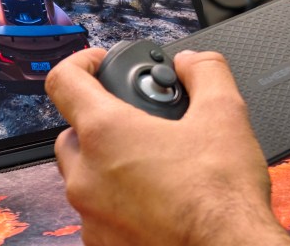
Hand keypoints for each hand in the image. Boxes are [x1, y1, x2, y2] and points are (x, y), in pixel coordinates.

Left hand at [45, 48, 289, 244]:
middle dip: (100, 120)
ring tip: (150, 162)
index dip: (80, 62)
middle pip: (72, 131)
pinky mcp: (101, 244)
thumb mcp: (225, 115)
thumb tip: (192, 62)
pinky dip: (115, 199)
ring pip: (82, 175)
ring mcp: (90, 215)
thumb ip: (205, 72)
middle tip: (136, 121)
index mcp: (105, 134)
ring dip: (106, 162)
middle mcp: (86, 176)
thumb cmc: (221, 200)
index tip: (99, 64)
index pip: (63, 80)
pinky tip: (152, 199)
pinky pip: (95, 211)